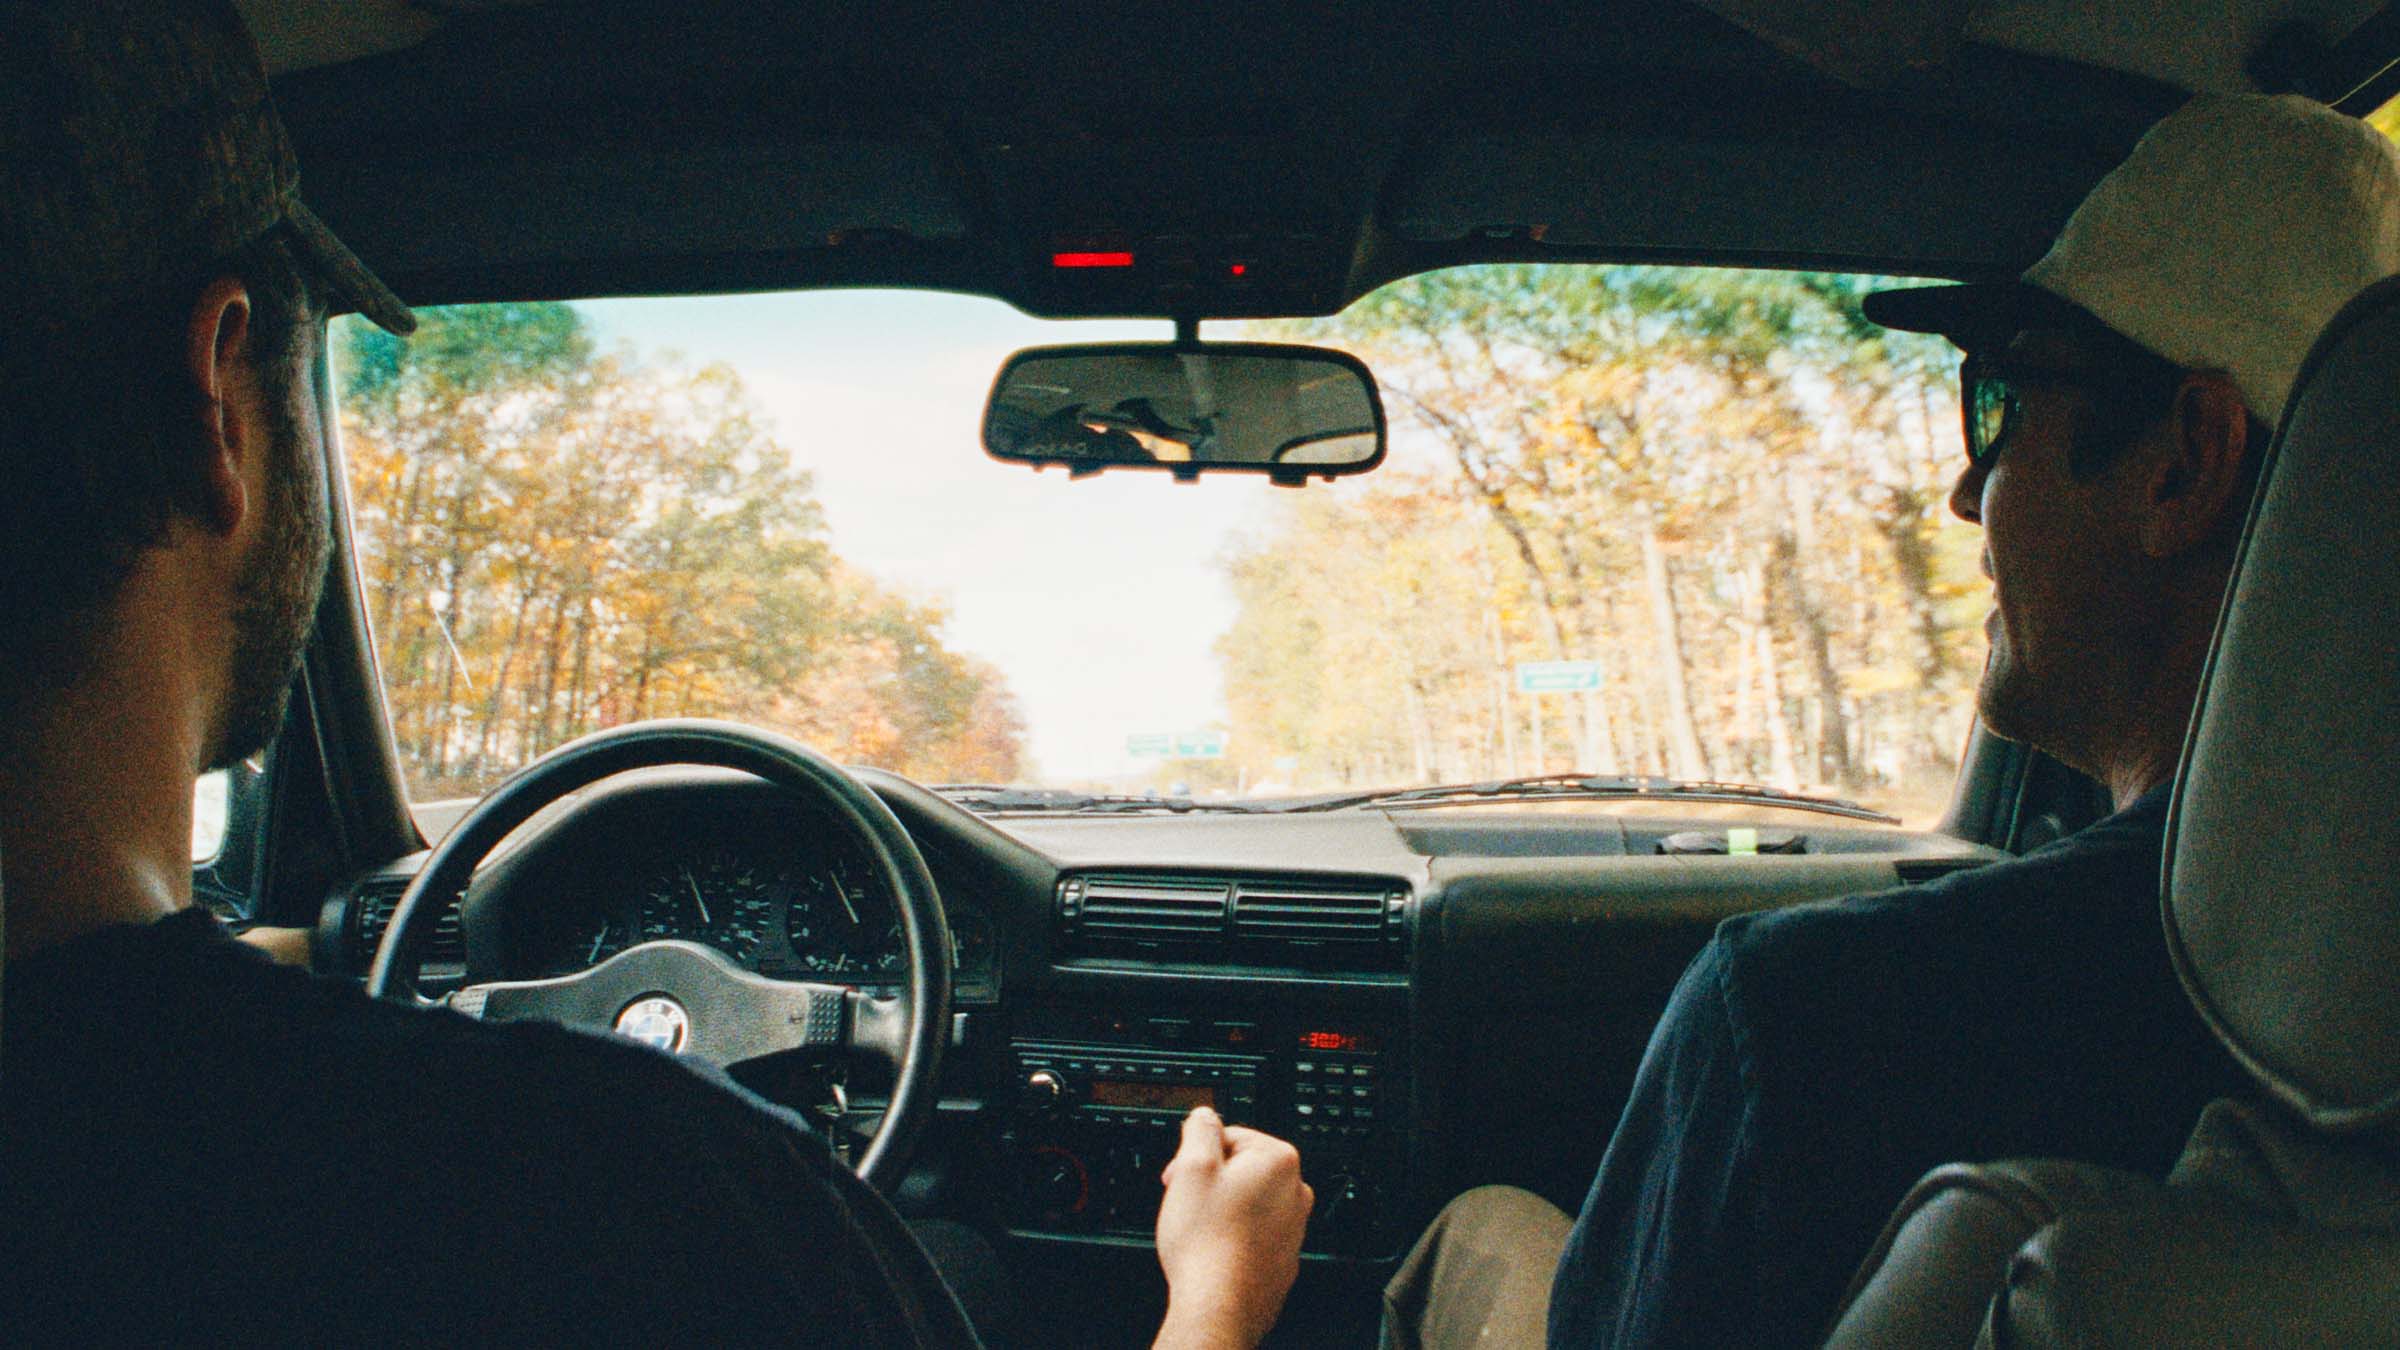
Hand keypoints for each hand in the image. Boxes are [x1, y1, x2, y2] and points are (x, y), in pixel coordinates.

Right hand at [1153, 1107, 1313, 1349]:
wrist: (1220, 1305)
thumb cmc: (1207, 1242)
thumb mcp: (1192, 1168)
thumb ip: (1200, 1130)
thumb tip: (1205, 1115)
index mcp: (1278, 1160)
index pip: (1230, 1136)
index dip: (1197, 1155)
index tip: (1181, 1175)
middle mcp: (1295, 1192)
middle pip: (1241, 1169)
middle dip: (1211, 1182)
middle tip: (1188, 1203)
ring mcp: (1293, 1227)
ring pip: (1247, 1202)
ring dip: (1221, 1210)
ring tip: (1200, 1230)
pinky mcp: (1283, 1257)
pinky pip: (1253, 1234)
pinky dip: (1233, 1237)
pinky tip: (1214, 1250)